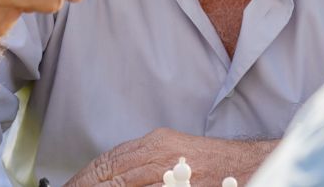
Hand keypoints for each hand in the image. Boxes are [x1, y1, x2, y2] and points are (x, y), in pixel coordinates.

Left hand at [65, 128, 276, 186]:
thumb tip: (113, 177)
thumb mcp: (176, 152)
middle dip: (85, 186)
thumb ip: (146, 162)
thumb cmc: (216, 165)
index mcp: (157, 142)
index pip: (109, 160)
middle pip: (111, 173)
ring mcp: (172, 174)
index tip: (69, 186)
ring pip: (123, 185)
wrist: (254, 166)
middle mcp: (161, 154)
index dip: (84, 177)